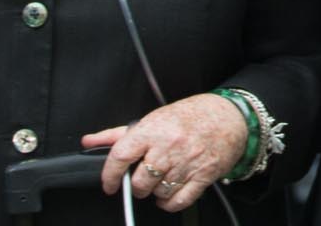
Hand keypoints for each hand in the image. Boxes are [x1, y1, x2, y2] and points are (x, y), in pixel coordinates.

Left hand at [83, 93, 248, 213]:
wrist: (229, 117)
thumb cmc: (190, 116)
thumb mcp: (153, 118)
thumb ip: (118, 133)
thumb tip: (91, 141)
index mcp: (153, 129)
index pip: (121, 156)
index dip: (110, 175)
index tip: (109, 184)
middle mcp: (168, 147)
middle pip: (140, 181)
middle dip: (137, 185)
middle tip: (142, 178)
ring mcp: (186, 163)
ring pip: (158, 193)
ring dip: (154, 193)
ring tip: (160, 180)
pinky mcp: (202, 176)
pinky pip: (179, 201)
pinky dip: (169, 204)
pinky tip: (169, 195)